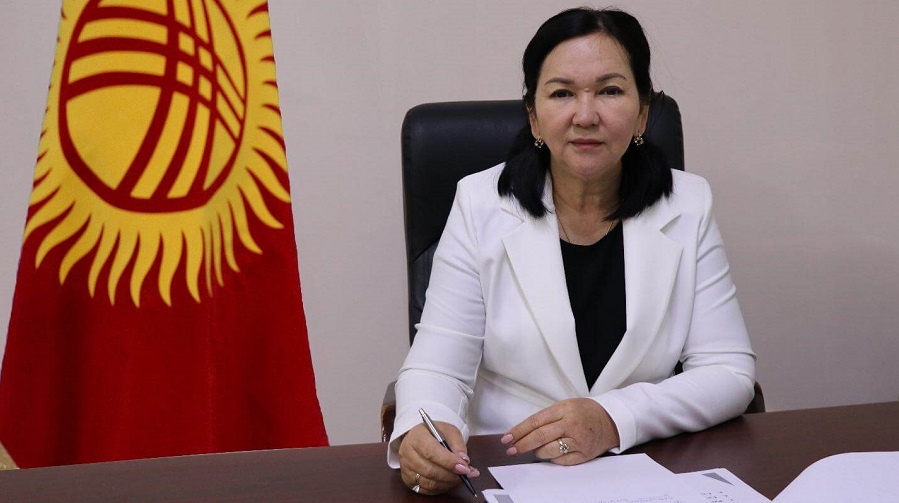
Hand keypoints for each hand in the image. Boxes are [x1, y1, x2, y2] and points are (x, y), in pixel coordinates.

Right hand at [397, 422, 480, 494]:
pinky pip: (426, 490)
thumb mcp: (448, 431)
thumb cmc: (435, 434)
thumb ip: (457, 444)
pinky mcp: (408, 480)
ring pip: (429, 482)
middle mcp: (407, 453)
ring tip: (460, 478)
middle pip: (430, 470)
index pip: (431, 452)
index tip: (464, 467)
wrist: (419, 438)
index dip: (449, 462)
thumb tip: (464, 461)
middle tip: (466, 474)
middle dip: (451, 475)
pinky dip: (441, 488)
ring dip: (448, 483)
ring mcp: (406, 469)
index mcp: (416, 437)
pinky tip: (450, 481)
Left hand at [501, 398, 619, 465]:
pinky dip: (552, 458)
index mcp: (564, 409)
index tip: (507, 438)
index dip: (519, 431)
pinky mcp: (584, 454)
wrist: (611, 420)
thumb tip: (524, 433)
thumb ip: (547, 418)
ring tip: (535, 450)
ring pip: (549, 450)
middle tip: (511, 450)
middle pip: (540, 436)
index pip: (535, 421)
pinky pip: (562, 460)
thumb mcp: (565, 406)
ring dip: (537, 452)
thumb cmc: (585, 412)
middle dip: (522, 444)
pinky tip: (550, 454)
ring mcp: (578, 440)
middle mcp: (571, 424)